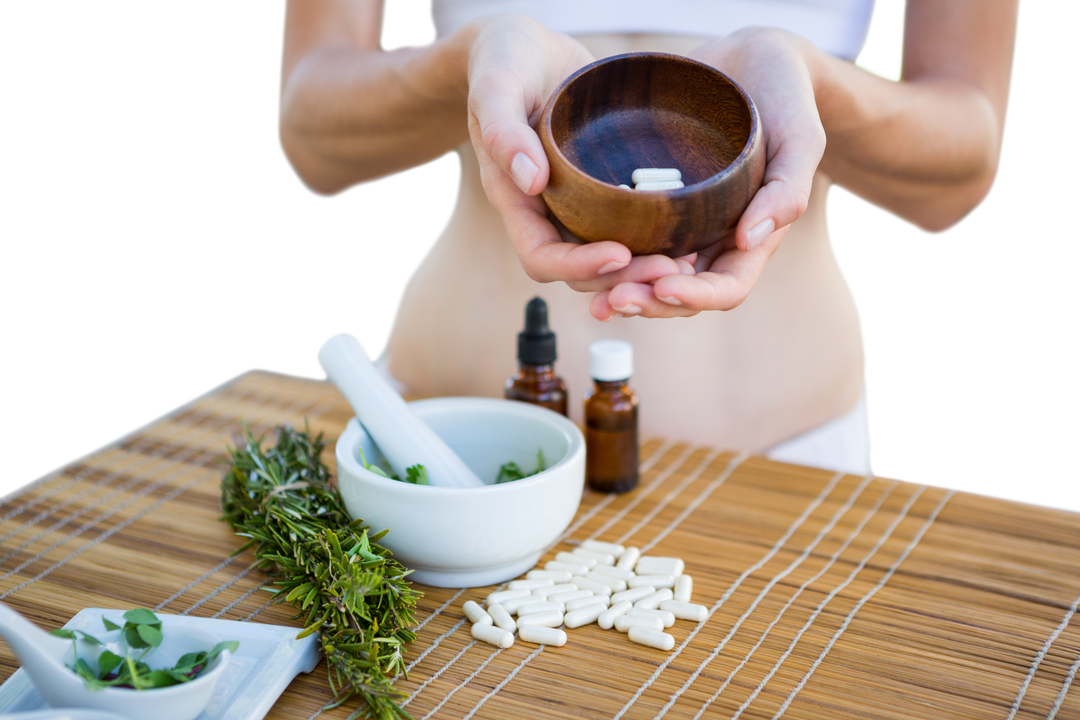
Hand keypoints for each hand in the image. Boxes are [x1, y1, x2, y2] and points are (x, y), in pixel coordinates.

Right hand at [466, 15, 689, 292]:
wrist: (527, 50)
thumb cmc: (504, 61)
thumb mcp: (497, 86)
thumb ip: (503, 130)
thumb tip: (532, 180)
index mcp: (516, 200)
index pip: (541, 257)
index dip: (578, 266)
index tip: (619, 255)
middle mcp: (547, 212)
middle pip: (581, 271)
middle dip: (623, 277)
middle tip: (671, 269)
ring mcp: (577, 205)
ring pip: (609, 258)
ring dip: (644, 268)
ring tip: (686, 263)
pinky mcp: (605, 191)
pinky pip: (629, 228)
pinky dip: (656, 241)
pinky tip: (691, 237)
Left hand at [591, 27, 826, 319]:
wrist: (750, 59)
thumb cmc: (785, 95)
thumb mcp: (800, 136)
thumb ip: (787, 189)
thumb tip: (749, 240)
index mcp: (751, 236)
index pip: (725, 288)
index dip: (695, 296)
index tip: (662, 287)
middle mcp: (713, 239)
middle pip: (680, 292)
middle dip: (648, 302)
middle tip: (613, 301)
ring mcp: (680, 224)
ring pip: (648, 274)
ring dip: (621, 290)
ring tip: (593, 299)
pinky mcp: (651, 202)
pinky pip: (626, 239)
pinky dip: (604, 255)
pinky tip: (577, 259)